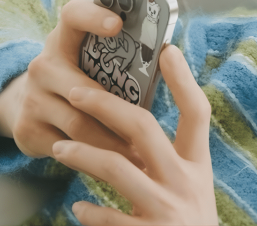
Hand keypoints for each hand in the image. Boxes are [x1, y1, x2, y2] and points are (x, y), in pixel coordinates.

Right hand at [0, 0, 143, 165]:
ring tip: (143, 153)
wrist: (26, 107)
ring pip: (80, 124)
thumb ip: (116, 60)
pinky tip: (116, 165)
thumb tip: (169, 62)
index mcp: (63, 40)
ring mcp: (32, 99)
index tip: (117, 24)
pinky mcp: (27, 130)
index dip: (93, 16)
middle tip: (151, 125)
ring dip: (114, 142)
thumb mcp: (88, 63)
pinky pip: (69, 148)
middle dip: (120, 112)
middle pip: (84, 88)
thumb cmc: (77, 79)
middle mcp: (43, 65)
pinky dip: (95, 158)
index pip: (73, 16)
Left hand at [51, 44, 216, 225]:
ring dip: (82, 154)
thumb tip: (136, 124)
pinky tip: (77, 207)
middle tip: (76, 92)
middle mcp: (185, 184)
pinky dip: (90, 211)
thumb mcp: (193, 188)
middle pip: (145, 129)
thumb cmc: (189, 224)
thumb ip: (172, 160)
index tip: (167, 48)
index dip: (183, 80)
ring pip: (117, 168)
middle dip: (106, 106)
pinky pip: (108, 218)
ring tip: (59, 150)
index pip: (197, 113)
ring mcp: (166, 211)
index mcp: (197, 166)